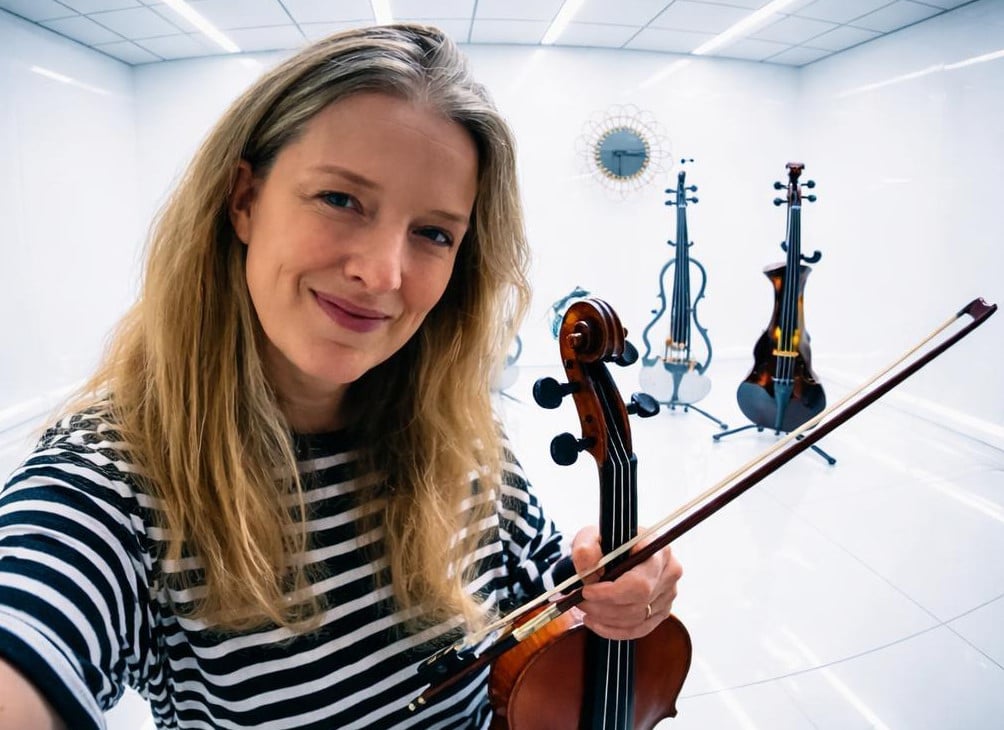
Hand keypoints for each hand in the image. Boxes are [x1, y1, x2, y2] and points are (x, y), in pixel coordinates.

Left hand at [569, 525, 681, 640]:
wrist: (613, 550)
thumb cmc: (605, 542)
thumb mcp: (589, 538)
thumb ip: (586, 550)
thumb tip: (587, 565)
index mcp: (657, 549)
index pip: (638, 582)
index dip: (611, 593)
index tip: (586, 592)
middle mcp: (669, 572)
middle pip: (638, 602)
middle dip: (604, 607)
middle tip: (579, 602)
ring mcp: (668, 593)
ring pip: (637, 618)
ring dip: (606, 619)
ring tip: (585, 608)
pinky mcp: (663, 610)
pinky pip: (640, 629)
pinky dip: (615, 630)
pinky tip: (596, 622)